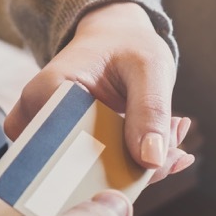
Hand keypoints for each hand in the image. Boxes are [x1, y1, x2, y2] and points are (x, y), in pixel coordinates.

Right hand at [6, 1, 192, 183]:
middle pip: (79, 170)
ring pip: (92, 176)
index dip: (112, 168)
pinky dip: (135, 163)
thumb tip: (151, 161)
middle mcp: (38, 120)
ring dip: (138, 168)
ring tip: (174, 140)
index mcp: (47, 94)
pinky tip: (167, 143)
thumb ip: (151, 109)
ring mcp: (49, 137)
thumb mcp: (149, 66)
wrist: (114, 39)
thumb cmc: (127, 45)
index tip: (157, 162)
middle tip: (177, 155)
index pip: (69, 150)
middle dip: (132, 171)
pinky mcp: (67, 148)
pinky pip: (100, 170)